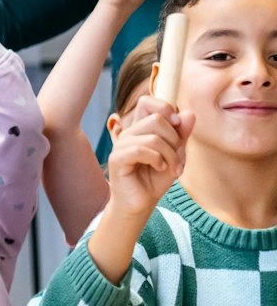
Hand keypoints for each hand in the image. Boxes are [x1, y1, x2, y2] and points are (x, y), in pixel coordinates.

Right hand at [103, 95, 191, 216]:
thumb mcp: (176, 154)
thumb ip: (181, 134)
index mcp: (140, 129)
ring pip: (153, 136)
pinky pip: (141, 150)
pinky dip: (157, 160)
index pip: (147, 102)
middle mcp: (129, 134)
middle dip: (174, 138)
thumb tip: (188, 114)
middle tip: (176, 157)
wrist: (142, 203)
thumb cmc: (155, 179)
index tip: (177, 127)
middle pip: (157, 118)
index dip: (165, 108)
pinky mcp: (117, 159)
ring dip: (169, 154)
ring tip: (170, 167)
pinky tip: (159, 168)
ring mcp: (121, 146)